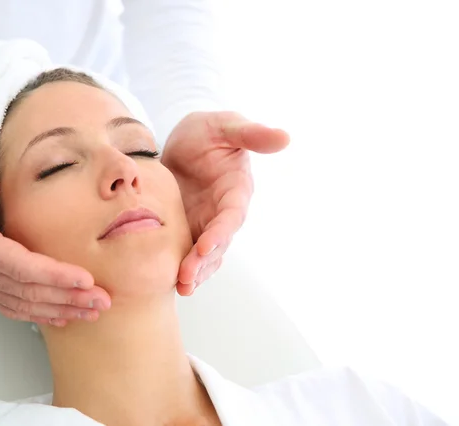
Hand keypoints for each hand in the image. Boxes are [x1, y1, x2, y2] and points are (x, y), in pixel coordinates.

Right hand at [0, 154, 110, 325]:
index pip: (21, 267)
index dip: (55, 276)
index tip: (86, 280)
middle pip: (27, 292)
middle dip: (68, 298)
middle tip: (102, 302)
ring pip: (22, 304)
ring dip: (59, 311)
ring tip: (91, 313)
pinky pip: (10, 306)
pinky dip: (37, 315)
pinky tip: (60, 317)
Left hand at [161, 111, 289, 295]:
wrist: (182, 142)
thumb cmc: (207, 131)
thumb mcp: (226, 126)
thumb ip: (251, 134)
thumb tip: (285, 137)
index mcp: (236, 190)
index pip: (232, 215)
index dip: (221, 231)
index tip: (206, 245)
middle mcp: (224, 212)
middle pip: (218, 242)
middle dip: (204, 261)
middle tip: (187, 277)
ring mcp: (206, 223)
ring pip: (206, 254)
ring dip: (196, 271)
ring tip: (183, 287)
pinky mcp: (189, 228)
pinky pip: (188, 252)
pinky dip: (183, 267)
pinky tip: (173, 283)